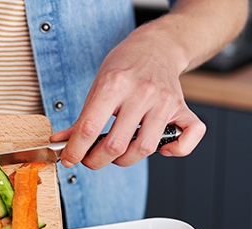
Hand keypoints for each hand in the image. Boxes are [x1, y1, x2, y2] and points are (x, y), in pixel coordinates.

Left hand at [51, 22, 205, 169]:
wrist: (156, 45)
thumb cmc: (126, 65)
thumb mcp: (97, 85)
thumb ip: (81, 118)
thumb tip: (62, 142)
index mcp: (115, 84)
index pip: (90, 127)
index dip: (76, 150)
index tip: (69, 158)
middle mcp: (141, 93)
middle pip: (117, 144)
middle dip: (97, 160)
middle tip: (91, 159)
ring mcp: (164, 101)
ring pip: (145, 148)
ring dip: (126, 160)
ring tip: (116, 155)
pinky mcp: (182, 108)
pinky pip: (189, 136)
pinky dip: (177, 150)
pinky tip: (161, 149)